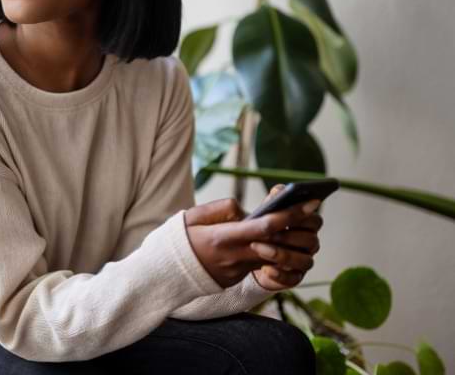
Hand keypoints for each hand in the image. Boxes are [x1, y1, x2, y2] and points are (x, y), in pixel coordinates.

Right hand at [184, 188, 321, 289]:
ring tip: (299, 225)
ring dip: (291, 243)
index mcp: (223, 238)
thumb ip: (222, 209)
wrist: (166, 272)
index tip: (309, 202)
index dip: (290, 215)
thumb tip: (245, 210)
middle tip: (315, 210)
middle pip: (278, 243)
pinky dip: (272, 252)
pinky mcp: (237, 278)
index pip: (265, 227)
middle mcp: (234, 257)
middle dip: (300, 227)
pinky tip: (278, 240)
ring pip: (274, 257)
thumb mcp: (194, 216)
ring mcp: (237, 271)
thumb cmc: (179, 239)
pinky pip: (260, 264)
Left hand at [250, 185, 323, 290]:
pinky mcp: (294, 278)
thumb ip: (272, 201)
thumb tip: (280, 190)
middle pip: (311, 240)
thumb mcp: (263, 213)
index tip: (287, 213)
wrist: (248, 254)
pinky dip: (280, 274)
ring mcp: (303, 261)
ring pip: (305, 261)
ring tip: (259, 248)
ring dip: (282, 254)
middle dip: (290, 236)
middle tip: (269, 232)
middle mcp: (309, 243)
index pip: (315, 220)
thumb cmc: (260, 228)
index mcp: (305, 225)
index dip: (303, 217)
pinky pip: (293, 279)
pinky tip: (265, 267)